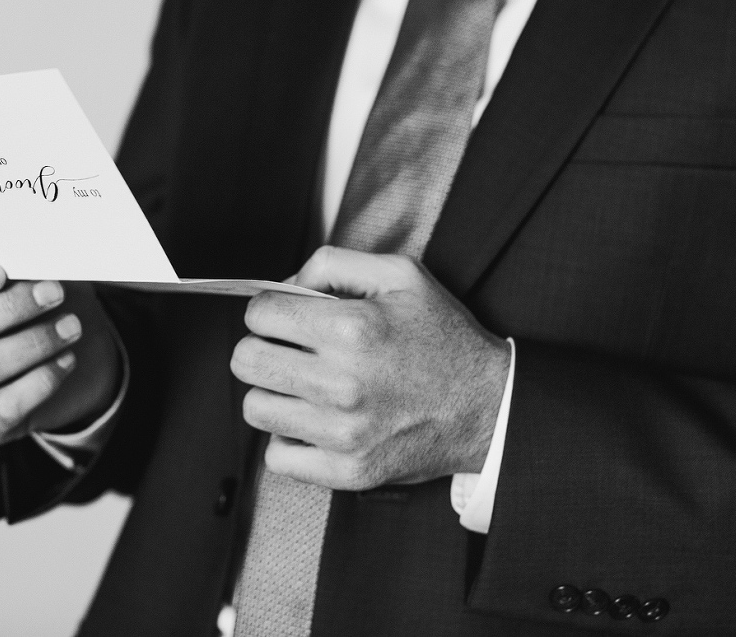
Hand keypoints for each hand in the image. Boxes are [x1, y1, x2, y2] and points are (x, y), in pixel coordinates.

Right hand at [0, 262, 121, 444]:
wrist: (62, 360)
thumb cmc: (34, 311)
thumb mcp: (25, 283)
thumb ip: (20, 270)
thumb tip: (40, 258)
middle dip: (7, 309)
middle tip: (53, 293)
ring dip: (33, 343)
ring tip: (71, 326)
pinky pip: (4, 407)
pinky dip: (41, 381)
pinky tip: (67, 361)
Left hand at [231, 246, 510, 490]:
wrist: (489, 406)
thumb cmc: (443, 338)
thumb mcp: (401, 275)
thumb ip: (333, 264)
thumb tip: (282, 285)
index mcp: (353, 330)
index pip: (259, 313)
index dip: (268, 308)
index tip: (284, 316)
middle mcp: (343, 384)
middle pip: (246, 361)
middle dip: (262, 346)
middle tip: (288, 349)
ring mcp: (343, 433)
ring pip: (256, 408)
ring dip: (274, 393)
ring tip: (305, 385)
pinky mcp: (347, 471)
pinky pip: (277, 456)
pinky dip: (289, 438)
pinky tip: (315, 420)